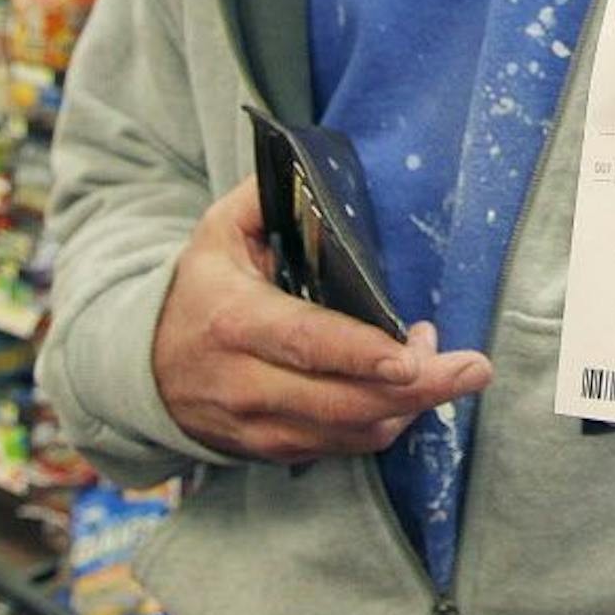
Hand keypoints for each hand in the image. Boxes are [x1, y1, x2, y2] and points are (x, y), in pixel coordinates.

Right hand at [152, 179, 491, 463]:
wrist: (142, 365)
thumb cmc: (199, 288)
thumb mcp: (218, 232)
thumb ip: (265, 197)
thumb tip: (313, 164)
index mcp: (234, 320)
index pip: (306, 342)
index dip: (362, 353)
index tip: (414, 354)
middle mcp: (244, 382)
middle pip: (341, 401)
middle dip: (417, 390)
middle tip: (473, 367)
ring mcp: (256, 425)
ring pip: (348, 432)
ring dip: (409, 407)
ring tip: (446, 367)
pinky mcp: (271, 450)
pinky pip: (341, 447)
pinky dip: (384, 423)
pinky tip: (410, 392)